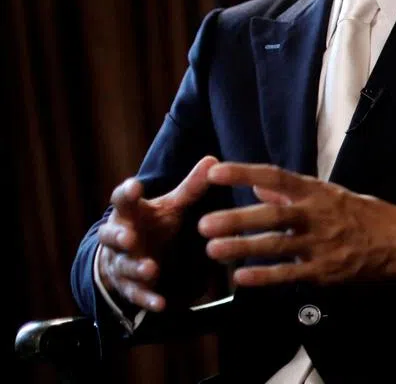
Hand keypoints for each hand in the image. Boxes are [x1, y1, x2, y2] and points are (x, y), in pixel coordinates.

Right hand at [97, 155, 218, 310]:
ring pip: (123, 266)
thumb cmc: (152, 223)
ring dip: (136, 268)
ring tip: (151, 269)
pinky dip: (147, 298)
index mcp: (129, 213)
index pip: (122, 200)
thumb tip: (214, 160)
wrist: (129, 254)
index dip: (127, 193)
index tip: (135, 186)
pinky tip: (161, 304)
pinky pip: (135, 294)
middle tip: (129, 238)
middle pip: (112, 236)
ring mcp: (121, 262)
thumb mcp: (170, 205)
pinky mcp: (129, 286)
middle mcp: (120, 237)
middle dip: (120, 237)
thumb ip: (190, 188)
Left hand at [198, 163, 395, 287]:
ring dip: (244, 248)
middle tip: (205, 224)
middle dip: (238, 219)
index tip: (215, 172)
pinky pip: (290, 274)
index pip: (276, 177)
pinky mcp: (325, 270)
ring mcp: (320, 244)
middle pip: (274, 216)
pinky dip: (265, 276)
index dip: (245, 173)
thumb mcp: (329, 195)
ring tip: (213, 250)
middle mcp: (316, 215)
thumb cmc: (361, 214)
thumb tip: (257, 187)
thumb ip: (291, 193)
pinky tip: (241, 278)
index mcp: (316, 192)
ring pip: (277, 245)